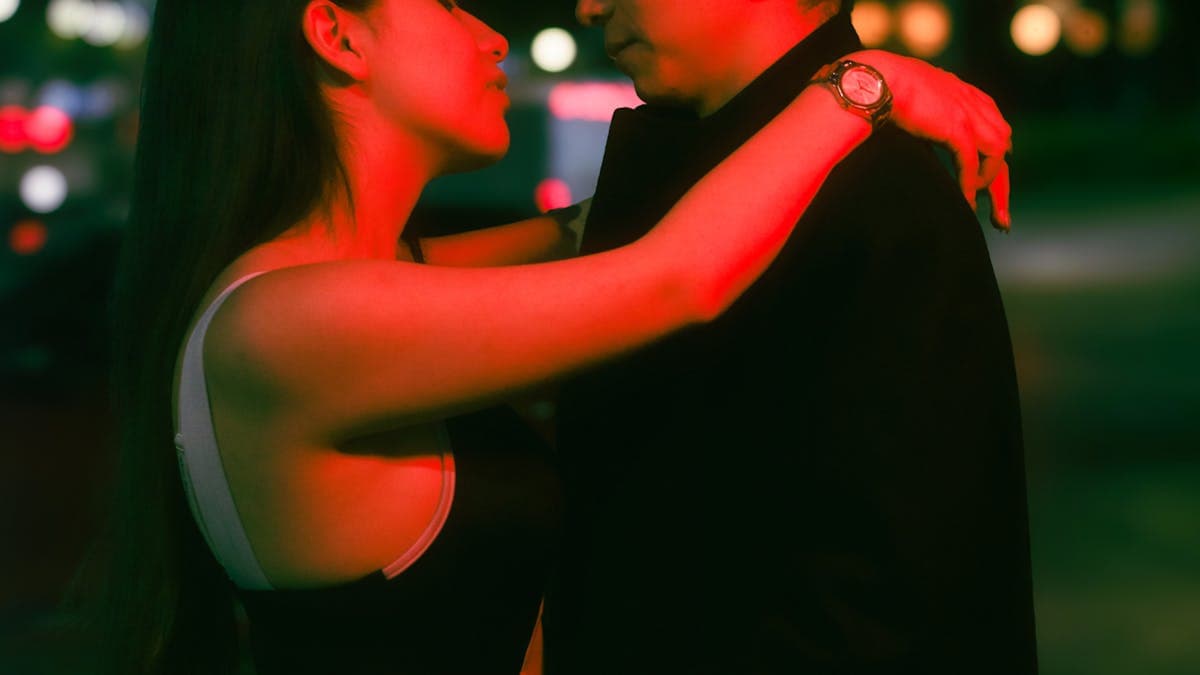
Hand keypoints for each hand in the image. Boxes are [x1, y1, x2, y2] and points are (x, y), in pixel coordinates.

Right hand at [850, 50, 1012, 230]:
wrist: (876, 79)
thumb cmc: (883, 87)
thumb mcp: (915, 95)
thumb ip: (926, 108)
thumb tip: (914, 120)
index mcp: (964, 93)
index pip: (993, 127)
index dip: (993, 157)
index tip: (988, 184)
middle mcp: (973, 102)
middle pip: (1001, 145)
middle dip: (1002, 184)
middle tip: (1001, 218)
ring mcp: (967, 113)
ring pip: (996, 156)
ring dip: (991, 186)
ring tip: (982, 209)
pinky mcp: (957, 127)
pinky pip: (972, 163)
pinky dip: (971, 185)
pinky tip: (967, 203)